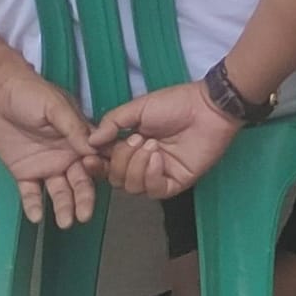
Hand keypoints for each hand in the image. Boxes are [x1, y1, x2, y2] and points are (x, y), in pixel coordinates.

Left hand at [0, 66, 103, 226]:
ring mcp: (45, 166)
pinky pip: (31, 194)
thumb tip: (93, 148)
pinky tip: (36, 216)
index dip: (100, 172)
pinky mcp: (24, 174)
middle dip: (84, 199)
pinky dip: (34, 205)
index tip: (103, 183)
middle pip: (79, 182)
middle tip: (84, 214)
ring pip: (59, 192)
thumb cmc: (31, 92)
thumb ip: (73, 127)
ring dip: (63, 207)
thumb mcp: (55, 106)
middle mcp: (65, 156)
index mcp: (78, 138)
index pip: (95, 160)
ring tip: (66, 221)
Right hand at [89, 81, 241, 198]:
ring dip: (137, 165)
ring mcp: (158, 174)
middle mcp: (142, 162)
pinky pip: (154, 191)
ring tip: (151, 144)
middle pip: (117, 178)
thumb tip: (90, 141)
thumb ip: (113, 123)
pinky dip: (151, 175)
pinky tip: (158, 157)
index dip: (97, 163)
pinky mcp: (175, 183)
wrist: (206, 107)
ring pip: (133, 187)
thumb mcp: (138, 108)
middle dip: (121, 160)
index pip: (107, 162)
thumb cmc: (174, 103)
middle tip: (135, 139)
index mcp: (131, 144)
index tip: (89, 157)